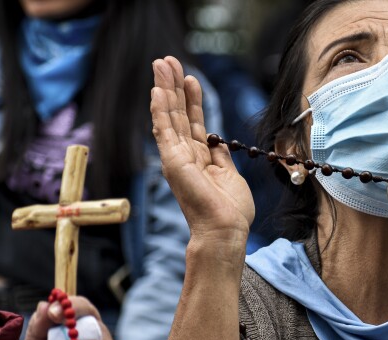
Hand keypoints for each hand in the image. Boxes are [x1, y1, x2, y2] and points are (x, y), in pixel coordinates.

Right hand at [151, 56, 254, 248]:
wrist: (225, 230)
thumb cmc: (230, 211)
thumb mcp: (230, 175)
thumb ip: (220, 156)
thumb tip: (218, 141)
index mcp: (199, 158)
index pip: (193, 121)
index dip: (191, 99)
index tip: (191, 77)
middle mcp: (184, 155)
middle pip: (177, 113)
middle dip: (173, 85)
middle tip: (168, 60)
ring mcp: (176, 158)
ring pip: (169, 116)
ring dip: (164, 89)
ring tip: (161, 63)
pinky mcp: (173, 162)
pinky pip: (165, 131)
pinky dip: (160, 110)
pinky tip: (157, 90)